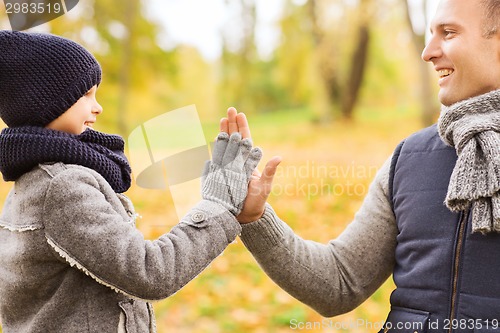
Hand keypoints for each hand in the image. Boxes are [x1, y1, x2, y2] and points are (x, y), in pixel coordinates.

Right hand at [220, 107, 280, 222]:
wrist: (245, 215)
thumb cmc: (257, 201)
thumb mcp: (264, 186)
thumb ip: (269, 171)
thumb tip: (279, 157)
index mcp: (250, 161)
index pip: (246, 139)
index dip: (243, 127)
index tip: (240, 114)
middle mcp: (240, 161)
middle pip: (235, 138)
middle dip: (232, 124)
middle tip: (230, 109)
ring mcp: (230, 166)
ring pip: (226, 144)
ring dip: (224, 131)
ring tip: (222, 118)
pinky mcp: (222, 173)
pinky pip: (218, 157)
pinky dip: (216, 146)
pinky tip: (214, 137)